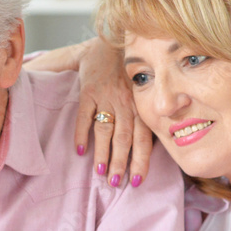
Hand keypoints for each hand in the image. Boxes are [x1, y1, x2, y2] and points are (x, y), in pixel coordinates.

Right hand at [72, 38, 151, 187]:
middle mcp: (126, 103)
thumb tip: (150, 149)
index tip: (137, 181)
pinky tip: (80, 151)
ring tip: (99, 172)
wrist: (106, 48)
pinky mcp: (88, 91)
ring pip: (105, 130)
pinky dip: (81, 133)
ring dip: (102, 153)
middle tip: (115, 183)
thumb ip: (144, 117)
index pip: (143, 138)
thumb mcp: (142, 94)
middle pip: (124, 138)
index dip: (141, 160)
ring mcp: (106, 97)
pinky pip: (84, 115)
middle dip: (120, 162)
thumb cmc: (127, 76)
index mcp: (140, 107)